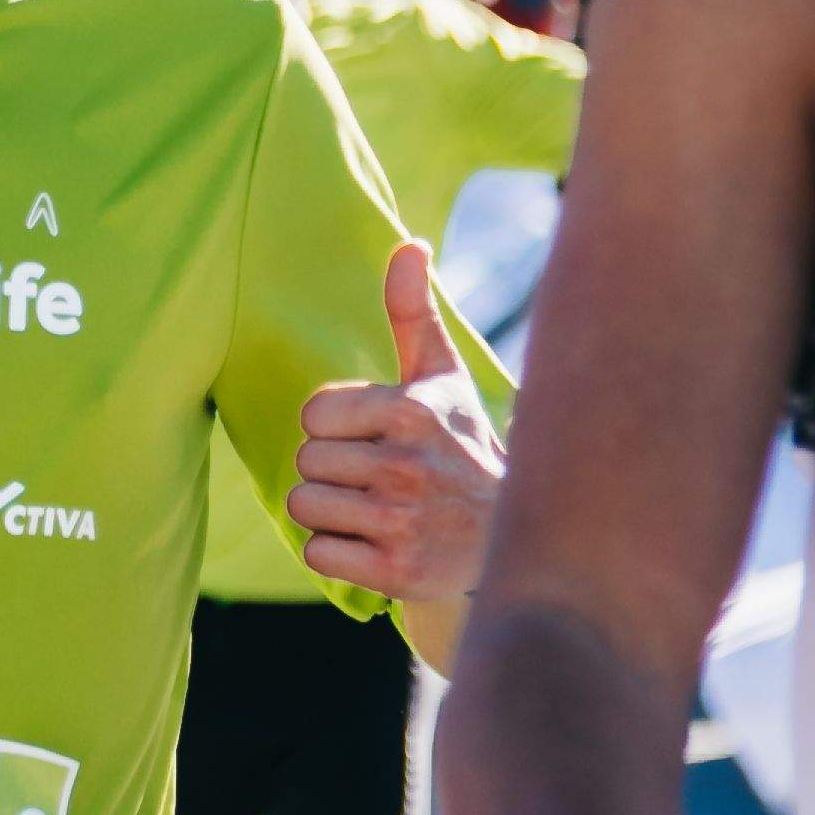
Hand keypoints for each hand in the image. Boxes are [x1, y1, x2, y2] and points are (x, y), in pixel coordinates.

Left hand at [290, 245, 504, 600]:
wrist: (509, 537)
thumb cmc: (461, 446)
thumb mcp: (441, 376)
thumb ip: (413, 311)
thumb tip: (408, 242)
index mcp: (412, 410)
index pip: (313, 415)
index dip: (335, 427)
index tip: (375, 435)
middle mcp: (406, 465)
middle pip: (304, 461)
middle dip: (331, 469)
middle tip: (377, 476)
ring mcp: (400, 522)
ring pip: (304, 505)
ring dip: (330, 510)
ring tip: (374, 507)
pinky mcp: (394, 571)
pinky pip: (317, 553)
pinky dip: (336, 552)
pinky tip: (375, 542)